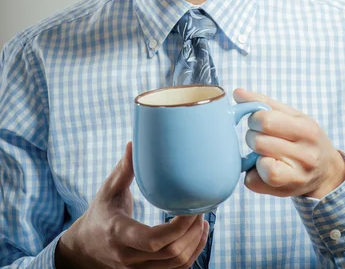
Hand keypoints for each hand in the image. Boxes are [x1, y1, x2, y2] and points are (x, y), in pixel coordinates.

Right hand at [55, 142, 208, 267]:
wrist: (85, 247)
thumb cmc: (100, 213)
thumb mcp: (107, 190)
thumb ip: (123, 169)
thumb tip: (134, 144)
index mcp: (119, 233)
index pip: (152, 240)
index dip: (178, 227)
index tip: (190, 207)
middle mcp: (129, 256)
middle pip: (170, 253)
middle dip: (192, 231)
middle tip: (200, 207)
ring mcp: (138, 268)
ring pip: (177, 264)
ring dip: (195, 242)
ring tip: (202, 218)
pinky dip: (192, 253)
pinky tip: (198, 233)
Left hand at [233, 89, 344, 198]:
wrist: (327, 173)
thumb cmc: (305, 139)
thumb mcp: (294, 116)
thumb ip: (265, 103)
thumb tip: (237, 93)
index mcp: (307, 130)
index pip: (265, 120)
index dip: (255, 118)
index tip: (259, 121)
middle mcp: (306, 155)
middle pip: (258, 141)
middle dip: (253, 136)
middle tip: (262, 137)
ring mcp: (296, 176)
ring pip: (257, 161)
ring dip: (253, 154)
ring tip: (263, 152)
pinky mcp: (284, 192)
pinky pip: (253, 181)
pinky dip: (251, 173)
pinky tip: (261, 168)